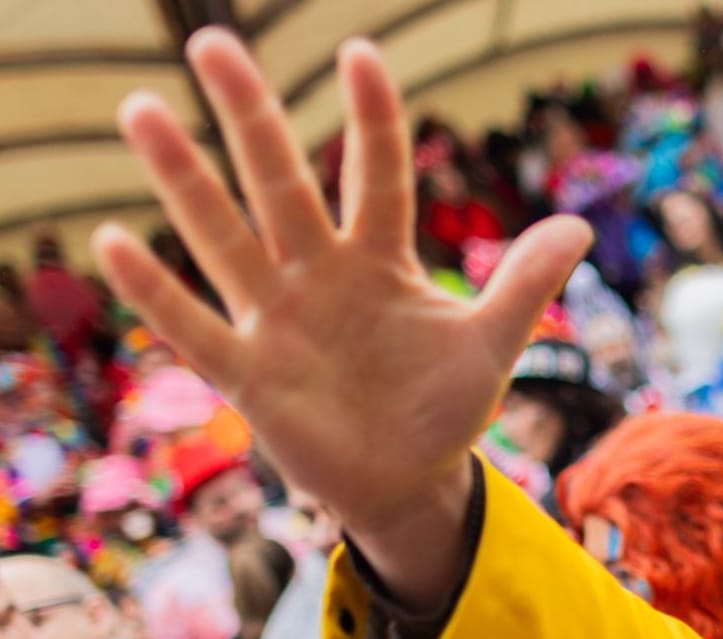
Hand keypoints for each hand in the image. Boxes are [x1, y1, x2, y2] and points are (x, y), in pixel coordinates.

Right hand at [93, 30, 589, 598]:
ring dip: (185, 181)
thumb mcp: (493, 344)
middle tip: (211, 42)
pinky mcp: (250, 375)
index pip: (374, 175)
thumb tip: (578, 226)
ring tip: (143, 111)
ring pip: (226, 239)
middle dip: (251, 118)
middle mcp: (319, 275)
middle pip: (281, 184)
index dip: (372, 119)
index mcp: (380, 260)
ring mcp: (278, 320)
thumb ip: (525, 283)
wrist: (409, 482)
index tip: (360, 52)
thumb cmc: (444, 405)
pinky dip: (157, 290)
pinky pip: (195, 326)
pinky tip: (114, 241)